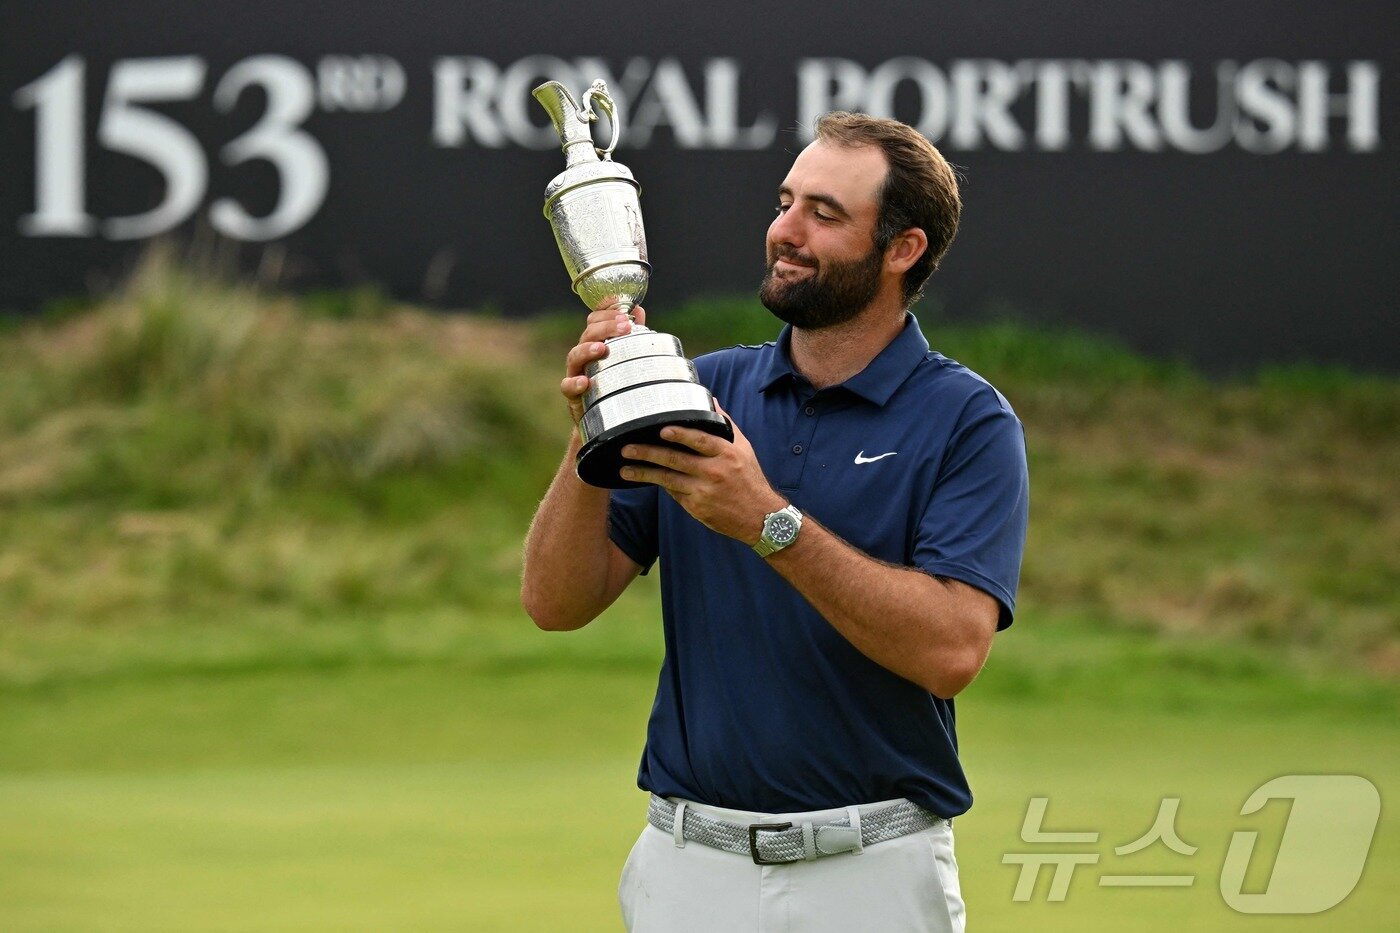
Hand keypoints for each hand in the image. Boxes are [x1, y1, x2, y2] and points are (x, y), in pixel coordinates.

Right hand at [561, 301, 644, 425]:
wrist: (603, 420)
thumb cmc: (613, 383)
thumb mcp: (622, 358)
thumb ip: (629, 334)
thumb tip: (638, 310)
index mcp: (594, 343)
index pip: (594, 320)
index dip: (606, 313)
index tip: (624, 313)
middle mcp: (583, 355)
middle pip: (587, 334)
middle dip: (605, 327)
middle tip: (625, 326)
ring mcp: (575, 373)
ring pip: (574, 356)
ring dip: (587, 350)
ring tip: (601, 348)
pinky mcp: (572, 395)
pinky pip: (567, 386)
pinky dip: (574, 383)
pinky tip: (584, 382)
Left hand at [619, 401, 786, 544]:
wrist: (760, 517)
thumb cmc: (749, 478)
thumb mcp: (743, 448)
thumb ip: (725, 425)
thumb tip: (711, 401)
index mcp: (726, 454)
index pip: (699, 441)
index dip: (680, 435)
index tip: (661, 430)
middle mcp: (714, 472)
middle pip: (675, 460)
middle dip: (648, 454)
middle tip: (627, 448)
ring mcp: (703, 492)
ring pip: (668, 480)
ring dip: (644, 474)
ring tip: (625, 470)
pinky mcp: (696, 508)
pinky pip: (674, 493)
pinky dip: (661, 485)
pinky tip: (647, 479)